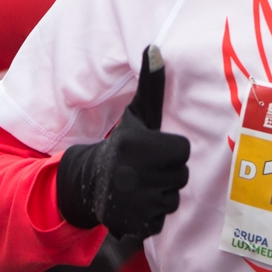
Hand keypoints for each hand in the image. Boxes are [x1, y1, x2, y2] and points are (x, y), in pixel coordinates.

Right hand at [56, 46, 190, 236]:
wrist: (89, 182)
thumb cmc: (123, 144)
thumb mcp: (136, 115)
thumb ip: (151, 84)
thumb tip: (156, 47)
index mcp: (136, 146)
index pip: (182, 151)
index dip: (171, 150)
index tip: (154, 150)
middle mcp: (134, 175)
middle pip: (181, 176)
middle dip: (168, 172)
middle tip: (147, 168)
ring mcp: (134, 203)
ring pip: (174, 198)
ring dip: (162, 193)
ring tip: (142, 185)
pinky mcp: (135, 225)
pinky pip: (162, 219)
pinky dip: (153, 213)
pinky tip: (138, 203)